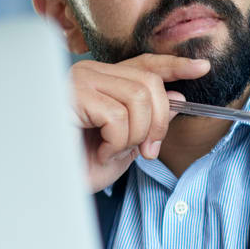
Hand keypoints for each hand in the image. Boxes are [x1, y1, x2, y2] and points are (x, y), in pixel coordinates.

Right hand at [70, 54, 210, 192]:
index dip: (175, 65)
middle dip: (158, 122)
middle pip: (150, 83)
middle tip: (147, 151)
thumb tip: (177, 98)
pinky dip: (116, 142)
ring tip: (112, 152)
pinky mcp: (72, 95)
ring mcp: (80, 80)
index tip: (202, 67)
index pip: (145, 64)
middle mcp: (91, 73)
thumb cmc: (79, 165)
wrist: (47, 184)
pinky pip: (117, 116)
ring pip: (138, 99)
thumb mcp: (125, 144)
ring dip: (135, 136)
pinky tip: (98, 152)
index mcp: (103, 81)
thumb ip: (147, 120)